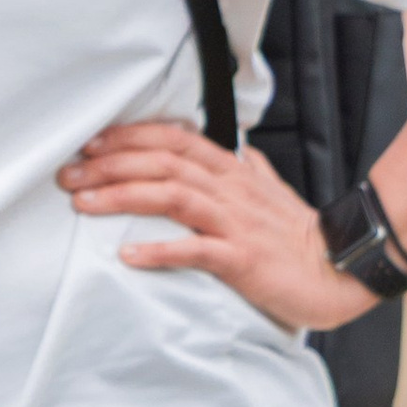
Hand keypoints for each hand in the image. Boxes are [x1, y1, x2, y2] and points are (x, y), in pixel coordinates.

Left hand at [58, 122, 364, 333]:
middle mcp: (230, 189)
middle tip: (69, 174)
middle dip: (110, 164)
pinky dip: (160, 250)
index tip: (90, 143)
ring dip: (122, 196)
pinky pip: (195, 250)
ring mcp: (235, 222)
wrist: (337, 269)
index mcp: (232, 171)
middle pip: (163, 162)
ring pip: (172, 196)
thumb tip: (240, 151)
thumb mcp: (272, 191)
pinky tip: (128, 254)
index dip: (129, 137)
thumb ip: (251, 169)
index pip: (174, 139)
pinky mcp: (241, 258)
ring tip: (82, 204)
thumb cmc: (298, 235)